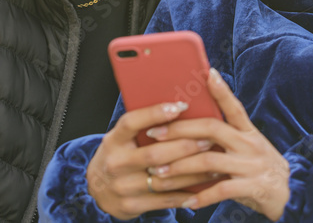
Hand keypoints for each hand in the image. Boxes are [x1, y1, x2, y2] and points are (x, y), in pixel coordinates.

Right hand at [87, 101, 220, 218]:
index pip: (132, 122)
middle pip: (154, 153)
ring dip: (193, 172)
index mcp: (113, 140)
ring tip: (214, 164)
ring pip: (165, 179)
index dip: (155, 113)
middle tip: (209, 139)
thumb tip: (180, 108)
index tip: (181, 106)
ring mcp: (123, 186)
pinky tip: (204, 188)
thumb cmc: (119, 155)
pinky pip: (165, 200)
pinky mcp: (131, 205)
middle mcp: (116, 163)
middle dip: (185, 146)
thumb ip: (143, 127)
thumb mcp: (122, 138)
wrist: (97, 190)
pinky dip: (186, 194)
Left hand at [145, 69, 290, 220]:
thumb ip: (225, 137)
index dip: (222, 90)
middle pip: (211, 129)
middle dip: (179, 130)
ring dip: (181, 166)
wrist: (291, 195)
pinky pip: (222, 190)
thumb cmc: (258, 168)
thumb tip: (191, 130)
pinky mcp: (253, 187)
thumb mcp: (247, 146)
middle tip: (154, 133)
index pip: (234, 106)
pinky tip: (186, 202)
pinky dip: (202, 196)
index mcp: (248, 131)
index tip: (208, 73)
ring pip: (209, 160)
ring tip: (158, 173)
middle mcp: (250, 144)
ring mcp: (252, 165)